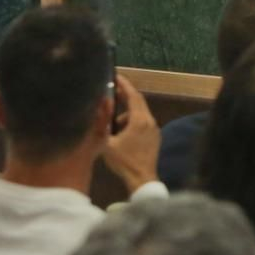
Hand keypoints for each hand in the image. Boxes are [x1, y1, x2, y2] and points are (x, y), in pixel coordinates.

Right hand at [101, 75, 159, 194]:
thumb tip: (99, 107)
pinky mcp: (155, 136)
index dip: (124, 85)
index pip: (133, 96)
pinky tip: (121, 132)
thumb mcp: (107, 143)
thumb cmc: (123, 161)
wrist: (142, 178)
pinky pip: (143, 122)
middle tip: (114, 89)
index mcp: (140, 120)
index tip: (117, 76)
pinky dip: (132, 121)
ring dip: (127, 112)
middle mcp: (150, 121)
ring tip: (112, 121)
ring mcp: (154, 129)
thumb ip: (102, 124)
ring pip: (140, 113)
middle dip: (126, 95)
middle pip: (139, 102)